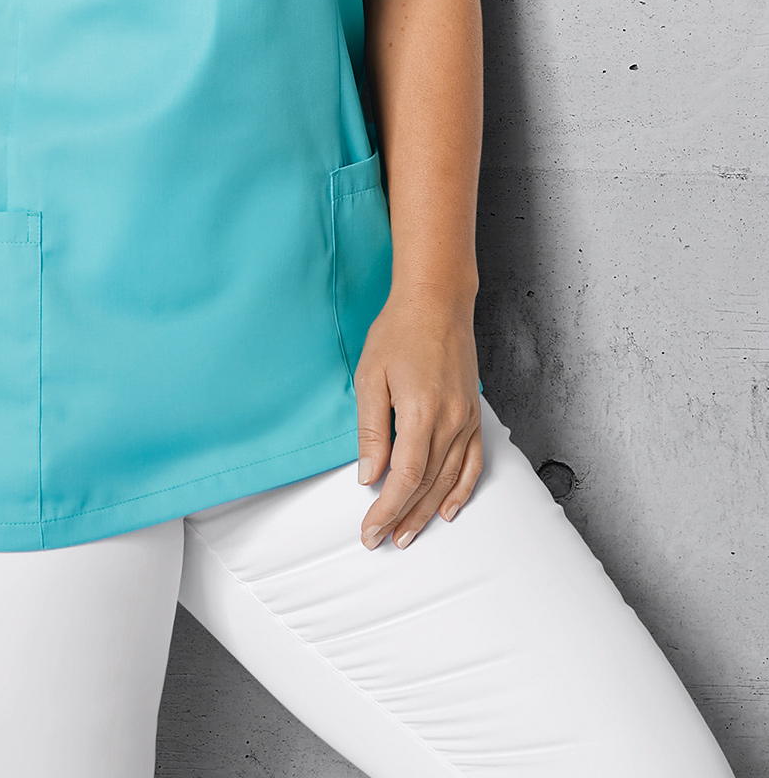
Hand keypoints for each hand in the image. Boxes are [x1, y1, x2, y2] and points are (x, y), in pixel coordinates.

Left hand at [352, 287, 482, 550]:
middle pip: (427, 485)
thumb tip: (368, 476)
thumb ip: (371, 430)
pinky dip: (462, 490)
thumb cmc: (398, 332)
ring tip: (408, 534)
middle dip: (403, 518)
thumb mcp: (370, 377)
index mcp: (421, 412)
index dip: (386, 509)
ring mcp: (467, 419)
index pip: (404, 478)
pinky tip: (448, 509)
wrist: (436, 302)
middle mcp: (450, 421)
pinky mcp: (474, 415)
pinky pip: (473, 462)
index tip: (369, 530)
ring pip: (450, 480)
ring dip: (428, 512)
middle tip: (381, 540)